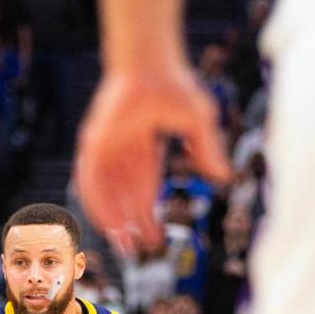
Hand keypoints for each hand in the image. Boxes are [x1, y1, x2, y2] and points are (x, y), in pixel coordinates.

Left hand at [75, 65, 228, 247]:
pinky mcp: (94, 144)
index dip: (149, 212)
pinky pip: (91, 181)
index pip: (142, 186)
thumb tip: (223, 177)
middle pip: (123, 195)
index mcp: (142, 144)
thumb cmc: (173, 83)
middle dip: (131, 222)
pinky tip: (107, 223)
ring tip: (123, 244)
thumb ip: (208, 150)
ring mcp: (105, 147)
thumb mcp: (198, 124)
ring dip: (113, 219)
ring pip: (105, 192)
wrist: (150, 64)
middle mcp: (121, 149)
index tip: (156, 236)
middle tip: (137, 249)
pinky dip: (98, 203)